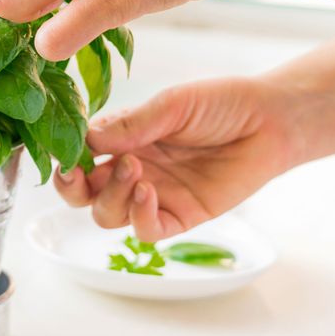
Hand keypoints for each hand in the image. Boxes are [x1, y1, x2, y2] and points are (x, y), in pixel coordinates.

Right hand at [55, 77, 305, 241]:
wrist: (271, 121)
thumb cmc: (221, 104)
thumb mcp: (172, 105)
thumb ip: (131, 124)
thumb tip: (86, 138)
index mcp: (123, 139)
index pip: (78, 154)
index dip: (65, 156)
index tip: (64, 150)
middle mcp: (132, 169)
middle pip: (83, 194)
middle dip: (72, 187)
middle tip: (78, 172)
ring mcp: (155, 195)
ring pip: (108, 215)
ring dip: (110, 196)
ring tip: (134, 169)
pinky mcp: (182, 216)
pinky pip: (146, 231)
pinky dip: (138, 216)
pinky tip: (148, 192)